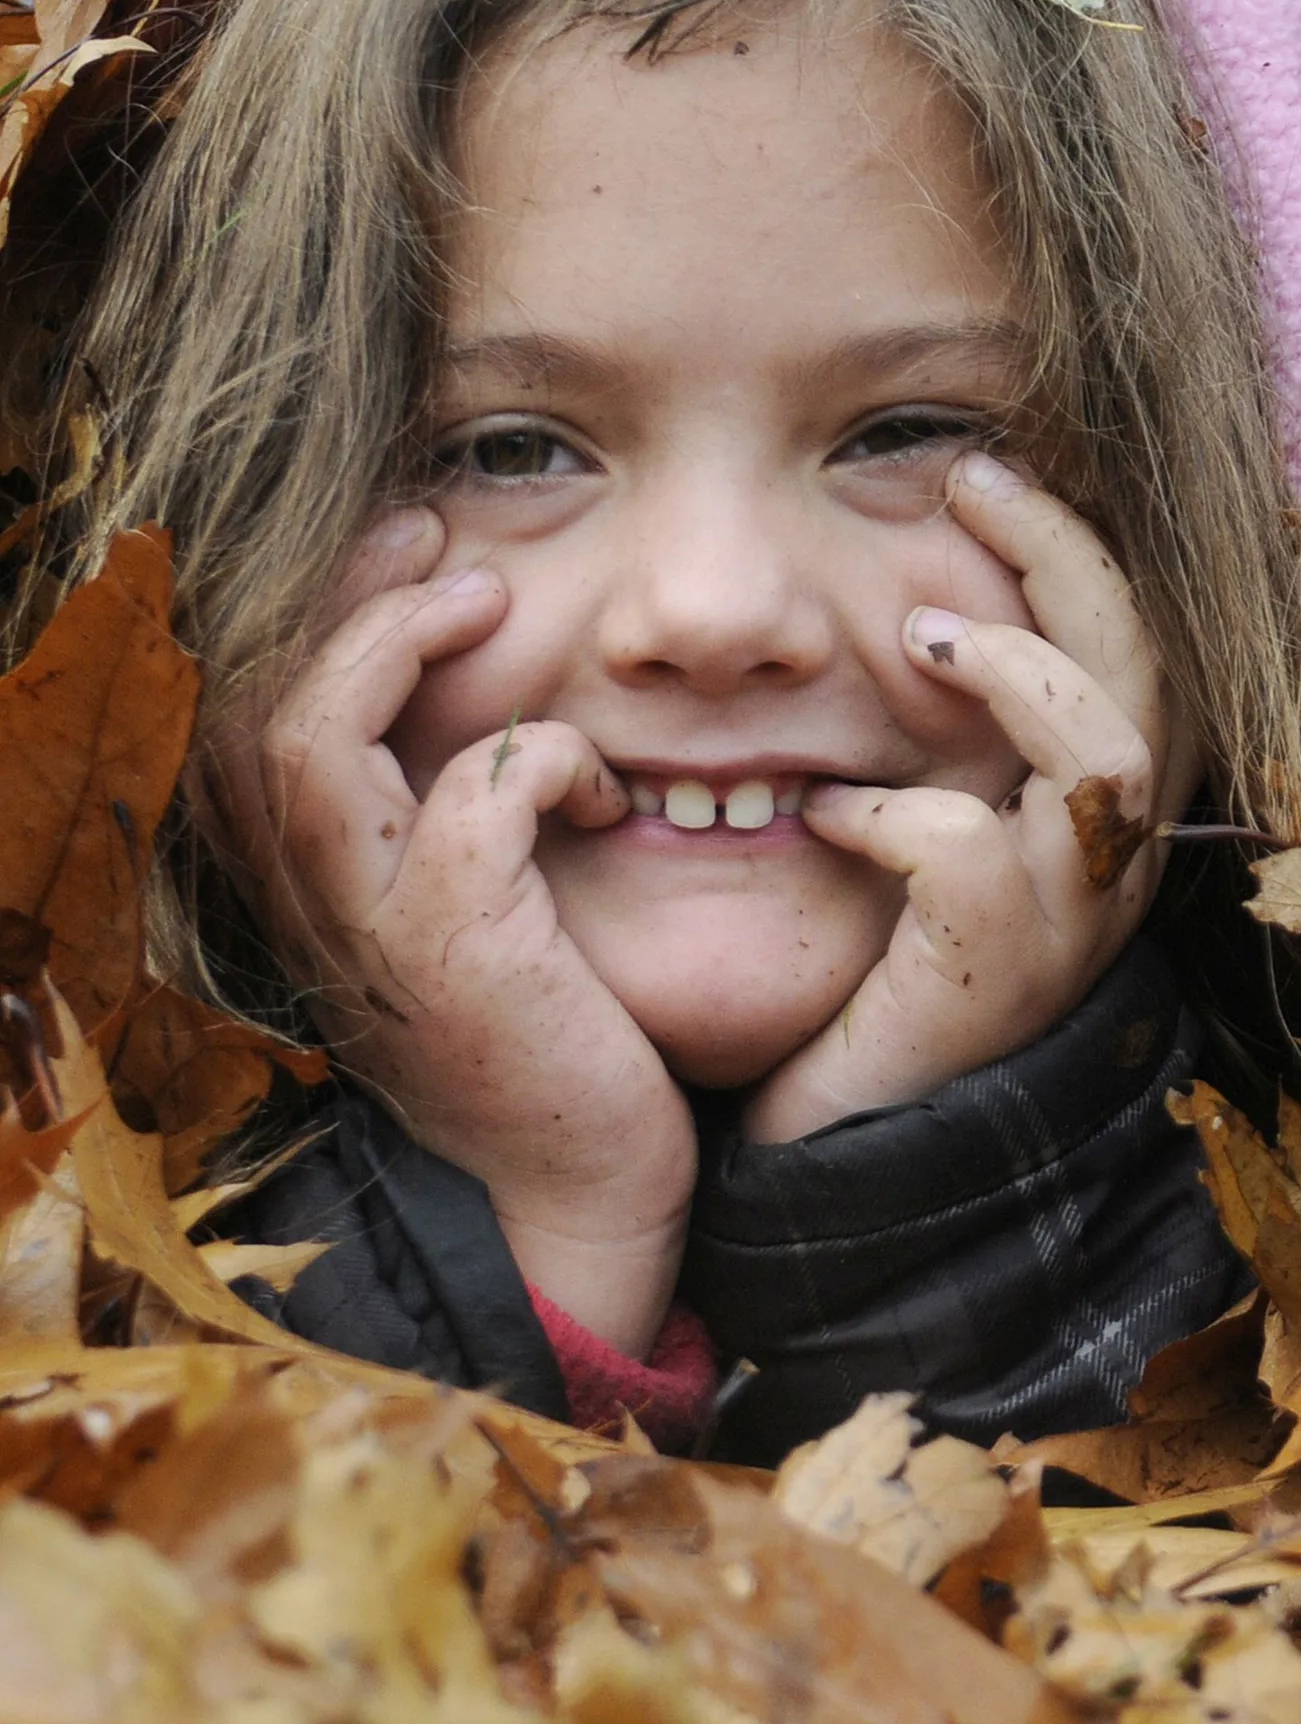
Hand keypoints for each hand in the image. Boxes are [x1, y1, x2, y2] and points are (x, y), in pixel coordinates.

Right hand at [230, 509, 690, 1354]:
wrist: (579, 1195)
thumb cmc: (554, 1043)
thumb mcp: (486, 914)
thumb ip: (464, 819)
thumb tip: (502, 707)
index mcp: (324, 890)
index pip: (258, 721)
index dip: (321, 616)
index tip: (409, 551)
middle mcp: (322, 906)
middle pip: (261, 709)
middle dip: (346, 599)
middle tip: (443, 544)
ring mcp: (378, 929)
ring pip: (318, 737)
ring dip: (402, 646)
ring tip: (489, 603)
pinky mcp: (464, 951)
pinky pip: (478, 798)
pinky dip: (544, 758)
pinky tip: (604, 790)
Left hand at [745, 456, 1188, 1142]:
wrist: (851, 1150)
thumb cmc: (876, 971)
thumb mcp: (927, 826)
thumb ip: (940, 730)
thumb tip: (895, 593)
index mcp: (1102, 811)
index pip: (1142, 643)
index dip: (1081, 543)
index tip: (985, 469)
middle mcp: (1112, 860)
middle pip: (1147, 673)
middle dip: (1066, 555)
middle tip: (971, 481)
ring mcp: (1067, 925)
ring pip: (1102, 758)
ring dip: (1017, 675)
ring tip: (923, 640)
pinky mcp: (992, 981)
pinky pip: (968, 861)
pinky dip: (894, 818)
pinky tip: (829, 817)